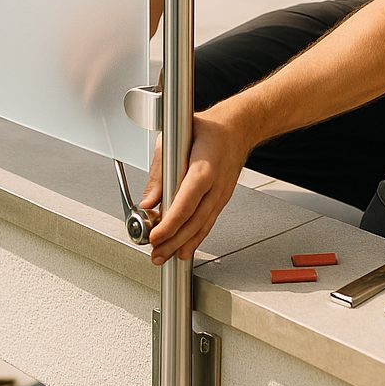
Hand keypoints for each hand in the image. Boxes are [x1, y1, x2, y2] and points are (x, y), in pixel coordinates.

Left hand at [138, 106, 252, 264]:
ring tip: (165, 256)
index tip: (155, 235)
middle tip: (155, 253)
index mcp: (204, 167)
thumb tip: (148, 201)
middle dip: (173, 240)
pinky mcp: (222, 199)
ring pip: (202, 226)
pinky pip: (208, 222)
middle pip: (194, 220)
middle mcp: (216, 184)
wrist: (236, 129)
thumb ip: (158, 171)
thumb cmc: (204, 129)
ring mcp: (222, 194)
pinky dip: (196, 238)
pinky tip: (184, 249)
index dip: (170, 223)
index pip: (186, 202)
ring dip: (183, 244)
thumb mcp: (172, 140)